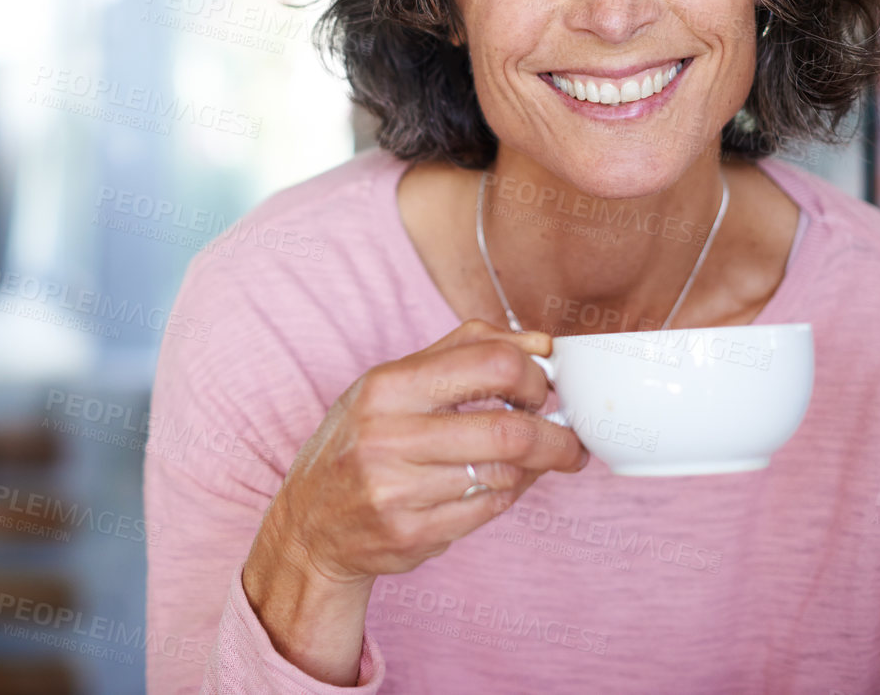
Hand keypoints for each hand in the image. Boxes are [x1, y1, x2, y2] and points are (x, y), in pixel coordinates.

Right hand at [241, 319, 586, 681]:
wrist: (310, 520)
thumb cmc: (362, 441)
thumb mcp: (394, 383)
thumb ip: (464, 353)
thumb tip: (541, 346)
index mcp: (387, 386)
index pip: (491, 364)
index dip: (534, 379)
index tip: (543, 393)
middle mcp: (387, 435)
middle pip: (510, 431)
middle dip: (557, 438)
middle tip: (568, 441)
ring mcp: (396, 489)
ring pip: (504, 476)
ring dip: (531, 471)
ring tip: (527, 465)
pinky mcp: (409, 533)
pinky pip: (488, 512)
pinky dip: (505, 498)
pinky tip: (495, 488)